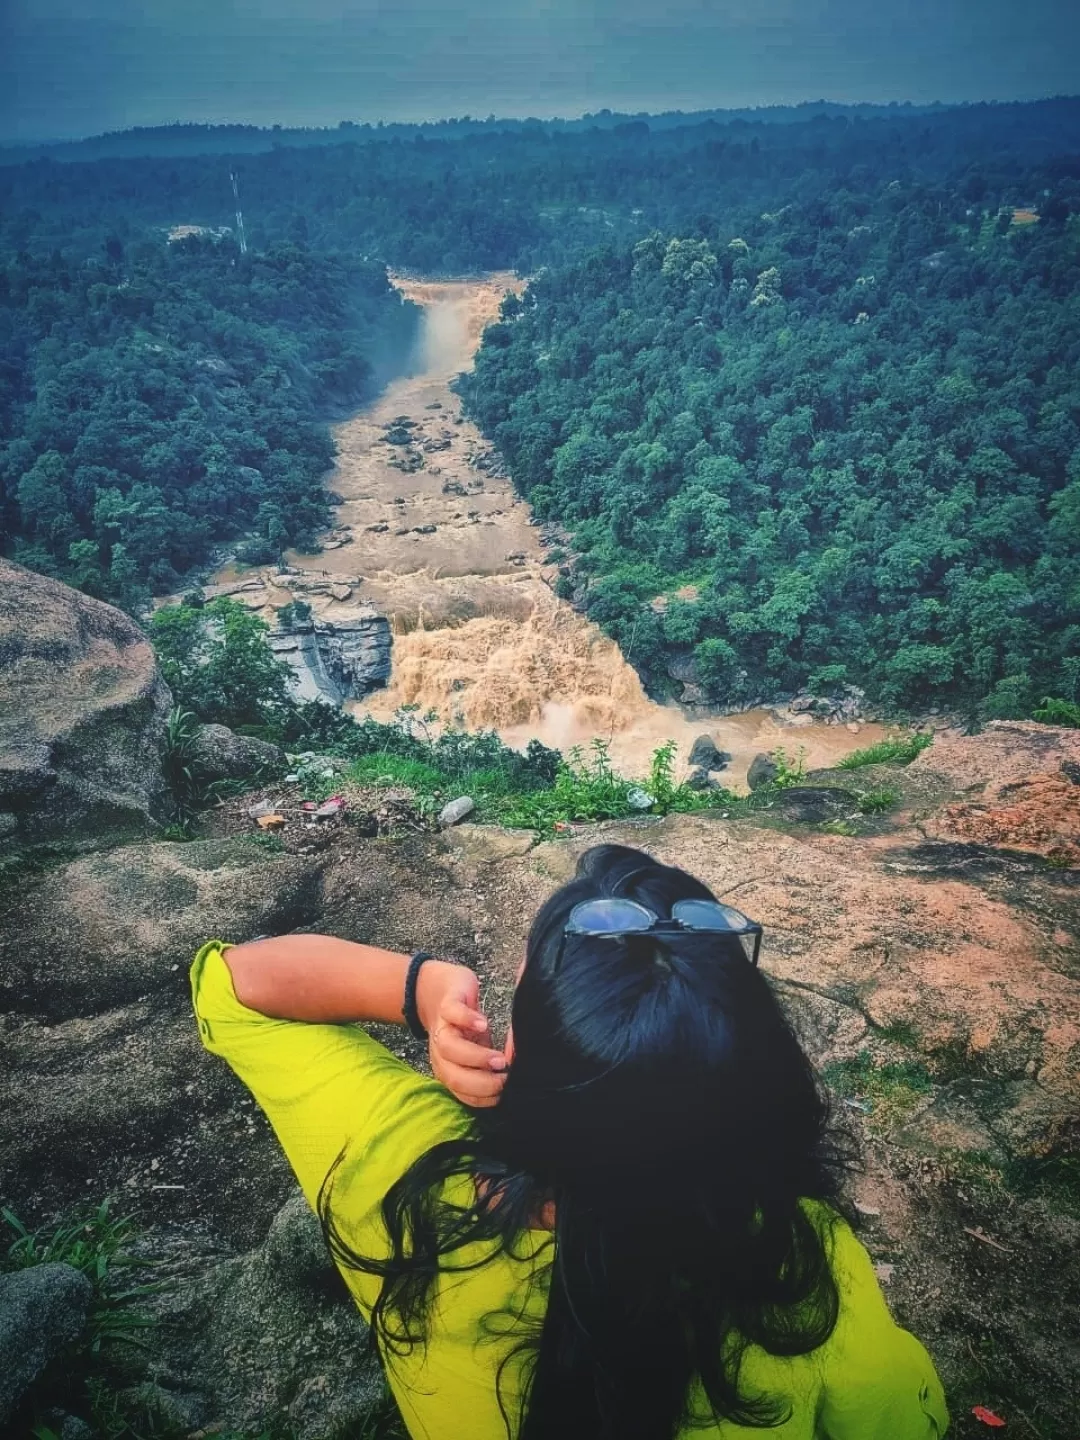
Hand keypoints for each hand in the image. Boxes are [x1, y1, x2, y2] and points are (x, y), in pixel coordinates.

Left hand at [417, 962, 508, 1108]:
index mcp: (449, 1068)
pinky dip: (467, 1020)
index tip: (505, 1093)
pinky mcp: (447, 1002)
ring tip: (500, 1059)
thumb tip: (515, 1066)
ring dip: (476, 1058)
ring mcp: (443, 1026)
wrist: (436, 989)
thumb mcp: (478, 1047)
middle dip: (482, 1084)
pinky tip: (484, 1024)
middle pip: (453, 1077)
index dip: (484, 1098)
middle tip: (506, 1078)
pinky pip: (452, 1013)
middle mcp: (442, 1053)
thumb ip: (491, 1060)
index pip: (462, 1093)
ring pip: (450, 1049)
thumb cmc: (464, 1024)